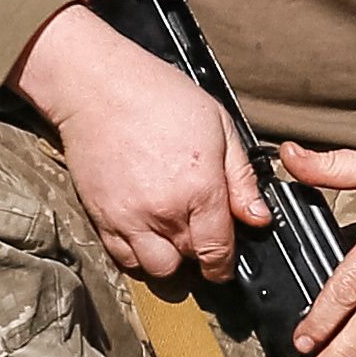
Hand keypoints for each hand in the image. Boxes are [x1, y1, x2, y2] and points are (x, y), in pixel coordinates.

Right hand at [13, 0, 266, 281]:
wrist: (98, 88)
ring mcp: (127, 218)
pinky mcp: (100, 216)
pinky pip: (121, 257)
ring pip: (154, 268)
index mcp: (200, 190)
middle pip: (187, 262)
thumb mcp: (221, 128)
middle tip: (198, 233)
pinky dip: (135, 252)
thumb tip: (258, 218)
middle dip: (197, 255)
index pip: (217, 251)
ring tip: (171, 233)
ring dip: (167, 258)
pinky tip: (144, 229)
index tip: (224, 265)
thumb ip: (242, 179)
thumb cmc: (161, 97)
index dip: (224, 264)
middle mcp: (164, 212)